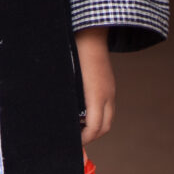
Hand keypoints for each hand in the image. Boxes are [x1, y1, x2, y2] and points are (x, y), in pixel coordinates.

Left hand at [75, 27, 115, 146]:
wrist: (89, 31)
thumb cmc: (73, 52)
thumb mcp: (68, 79)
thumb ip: (68, 100)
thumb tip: (64, 118)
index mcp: (96, 95)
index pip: (93, 128)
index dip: (83, 139)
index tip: (71, 142)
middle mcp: (107, 94)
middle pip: (104, 127)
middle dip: (91, 137)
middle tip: (75, 139)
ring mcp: (110, 89)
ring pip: (108, 118)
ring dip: (95, 127)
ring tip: (78, 126)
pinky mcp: (110, 84)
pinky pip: (108, 107)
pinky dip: (98, 115)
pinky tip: (83, 111)